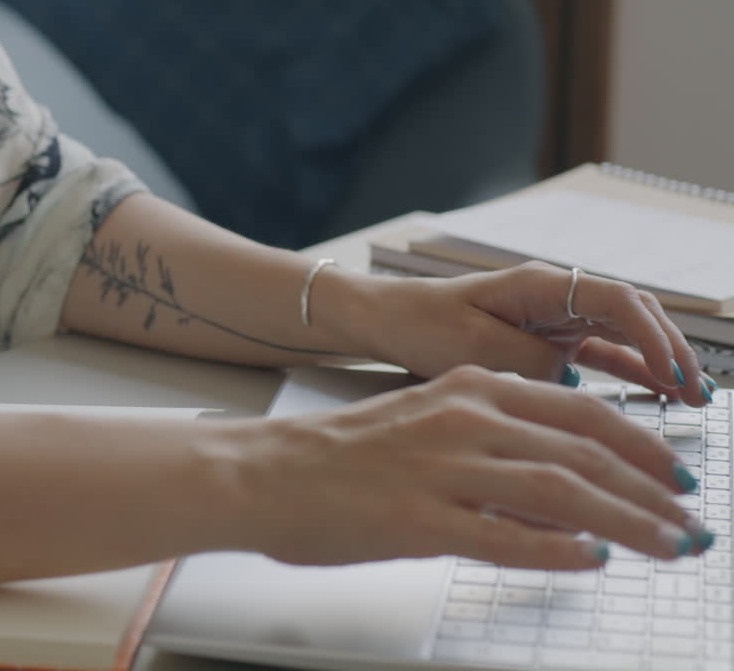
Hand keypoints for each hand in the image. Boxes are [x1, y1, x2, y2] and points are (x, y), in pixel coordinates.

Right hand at [224, 367, 709, 568]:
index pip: (580, 413)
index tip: (675, 475)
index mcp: (468, 389)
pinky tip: (591, 561)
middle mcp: (463, 420)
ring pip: (560, 492)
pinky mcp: (416, 520)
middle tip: (688, 522)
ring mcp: (441, 469)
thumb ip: (488, 439)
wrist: (261, 471)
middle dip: (650, 491)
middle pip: (584, 452)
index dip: (640, 446)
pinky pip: (504, 538)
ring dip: (627, 522)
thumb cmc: (334, 454)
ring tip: (667, 546)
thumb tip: (553, 479)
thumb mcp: (422, 420)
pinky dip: (558, 550)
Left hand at [357, 262, 712, 406]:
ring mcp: (555, 318)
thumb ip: (529, 362)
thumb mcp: (473, 347)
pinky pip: (601, 354)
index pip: (614, 299)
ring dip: (658, 361)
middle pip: (632, 313)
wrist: (389, 322)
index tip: (671, 369)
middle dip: (669, 348)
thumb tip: (573, 381)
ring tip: (693, 397)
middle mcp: (555, 296)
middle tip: (696, 391)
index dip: (651, 332)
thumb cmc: (421, 325)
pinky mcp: (547, 342)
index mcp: (539, 285)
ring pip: (624, 333)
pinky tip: (660, 394)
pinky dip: (631, 372)